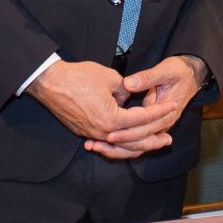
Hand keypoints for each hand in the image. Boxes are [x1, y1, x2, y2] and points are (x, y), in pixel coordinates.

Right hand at [27, 58, 177, 160]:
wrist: (50, 83)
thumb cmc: (78, 77)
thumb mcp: (110, 77)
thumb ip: (125, 89)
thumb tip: (130, 96)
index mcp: (112, 119)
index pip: (142, 119)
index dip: (159, 112)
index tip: (171, 107)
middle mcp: (103, 132)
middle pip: (134, 140)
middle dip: (153, 139)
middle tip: (168, 139)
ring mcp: (92, 134)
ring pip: (120, 146)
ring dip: (137, 145)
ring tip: (152, 144)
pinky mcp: (84, 132)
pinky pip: (107, 142)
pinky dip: (120, 144)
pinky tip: (128, 142)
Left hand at [87, 56, 205, 158]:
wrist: (192, 75)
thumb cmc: (179, 72)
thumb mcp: (165, 71)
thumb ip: (147, 78)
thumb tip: (128, 84)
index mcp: (168, 114)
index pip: (145, 128)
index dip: (126, 132)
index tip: (109, 132)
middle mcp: (163, 125)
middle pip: (138, 142)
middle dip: (116, 144)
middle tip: (96, 144)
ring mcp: (157, 128)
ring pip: (135, 146)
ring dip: (114, 148)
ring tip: (94, 146)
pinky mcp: (151, 127)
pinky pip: (135, 142)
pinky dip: (119, 145)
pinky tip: (102, 143)